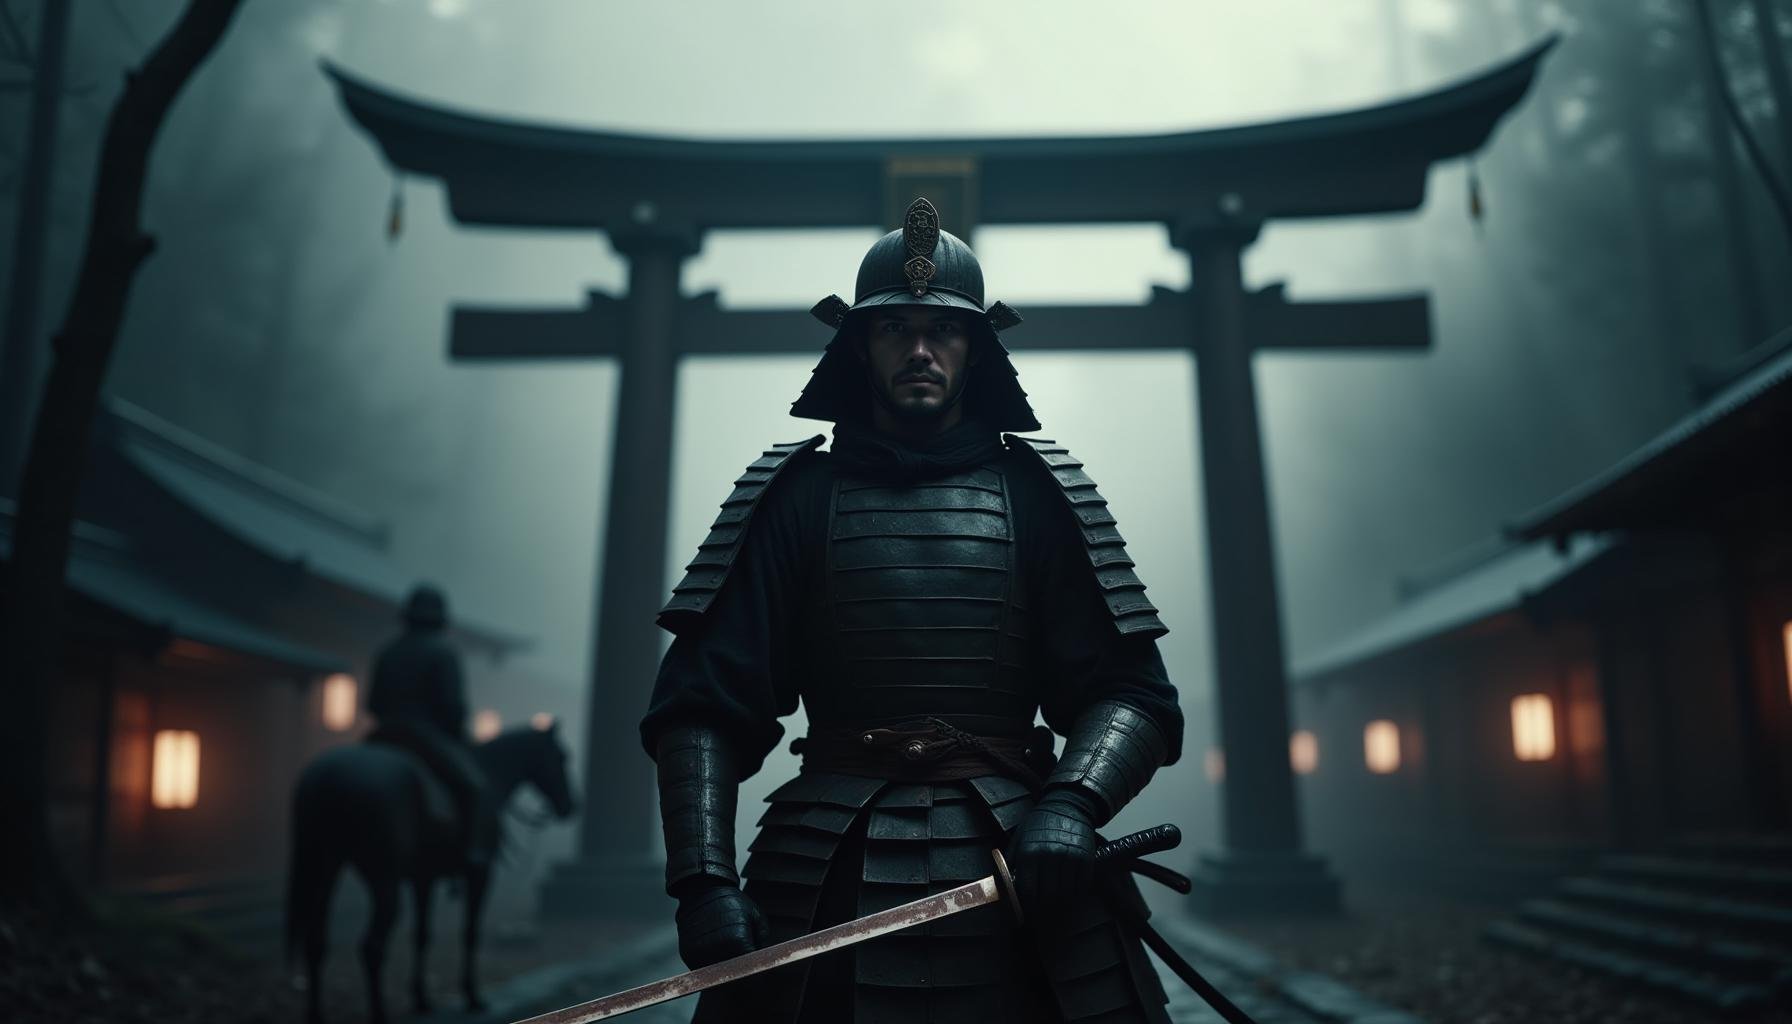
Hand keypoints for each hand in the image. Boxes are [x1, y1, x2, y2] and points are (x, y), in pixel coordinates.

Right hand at [673, 880, 769, 968]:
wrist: (701, 890)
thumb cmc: (732, 902)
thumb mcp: (755, 915)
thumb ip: (763, 941)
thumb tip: (765, 962)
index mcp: (738, 942)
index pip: (750, 972)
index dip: (755, 974)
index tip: (757, 972)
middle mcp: (718, 951)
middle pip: (734, 977)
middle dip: (741, 973)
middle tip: (742, 960)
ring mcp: (701, 954)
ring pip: (717, 976)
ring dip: (724, 970)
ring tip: (727, 950)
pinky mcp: (688, 954)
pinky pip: (703, 970)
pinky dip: (710, 965)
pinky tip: (714, 949)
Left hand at [1004, 786, 1101, 925]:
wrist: (1068, 805)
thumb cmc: (1039, 823)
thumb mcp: (1019, 837)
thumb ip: (1011, 861)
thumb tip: (1003, 886)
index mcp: (1028, 853)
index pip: (1027, 891)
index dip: (1027, 904)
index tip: (1027, 909)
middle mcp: (1048, 856)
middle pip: (1047, 896)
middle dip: (1043, 906)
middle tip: (1042, 909)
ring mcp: (1068, 857)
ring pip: (1065, 894)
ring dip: (1060, 901)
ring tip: (1056, 901)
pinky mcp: (1085, 858)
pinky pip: (1081, 885)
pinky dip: (1076, 892)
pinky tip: (1070, 890)